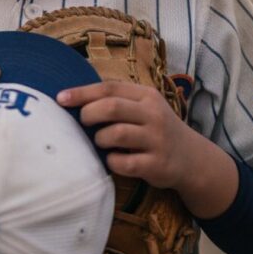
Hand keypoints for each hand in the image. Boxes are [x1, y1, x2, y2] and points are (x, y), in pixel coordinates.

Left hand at [58, 82, 196, 189]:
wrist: (191, 158)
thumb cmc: (155, 129)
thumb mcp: (144, 107)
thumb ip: (117, 100)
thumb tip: (74, 98)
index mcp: (147, 96)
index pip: (110, 88)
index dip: (82, 93)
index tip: (61, 98)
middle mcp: (154, 115)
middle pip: (111, 108)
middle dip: (89, 114)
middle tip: (83, 122)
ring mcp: (157, 140)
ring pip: (116, 134)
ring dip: (100, 139)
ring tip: (101, 142)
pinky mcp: (157, 164)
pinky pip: (124, 163)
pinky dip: (112, 162)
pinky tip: (114, 160)